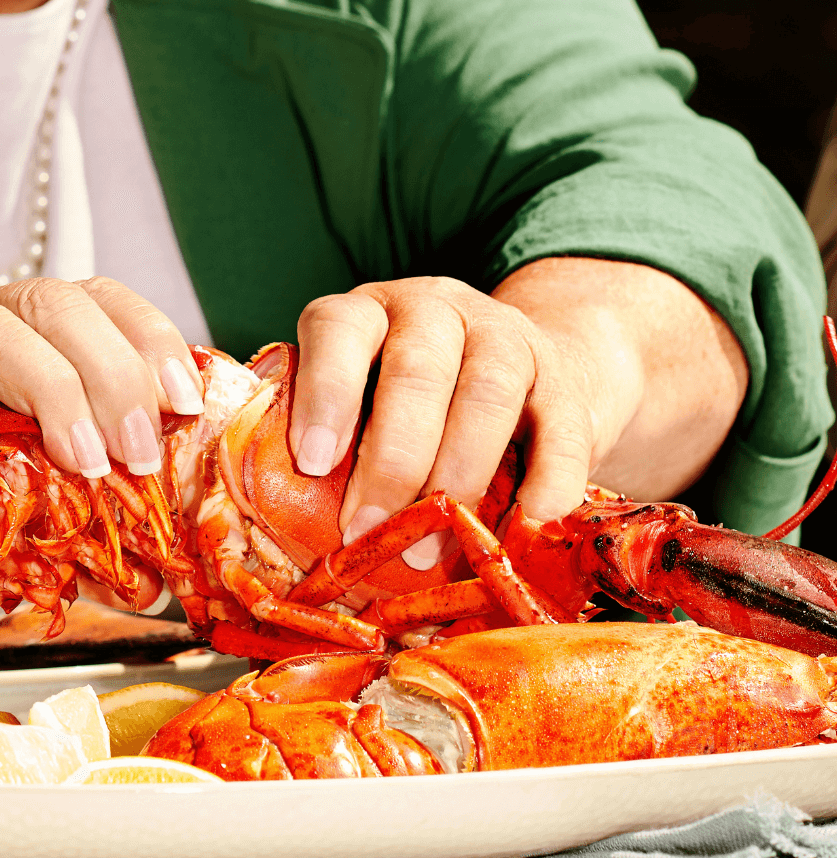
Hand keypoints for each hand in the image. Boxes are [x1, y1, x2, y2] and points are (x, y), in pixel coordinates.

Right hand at [0, 277, 203, 563]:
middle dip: (115, 375)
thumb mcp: (15, 472)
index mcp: (24, 332)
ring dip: (54, 396)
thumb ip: (75, 500)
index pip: (101, 301)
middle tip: (140, 454)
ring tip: (85, 466)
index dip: (152, 342)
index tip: (184, 404)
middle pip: (58, 308)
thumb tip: (149, 579)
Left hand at [288, 261, 747, 548]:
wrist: (521, 374)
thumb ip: (336, 442)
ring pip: (486, 394)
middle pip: (416, 372)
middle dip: (390, 459)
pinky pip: (560, 431)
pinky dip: (545, 482)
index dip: (325, 393)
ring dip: (456, 478)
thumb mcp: (363, 400)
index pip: (339, 329)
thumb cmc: (411, 406)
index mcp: (369, 314)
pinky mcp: (564, 382)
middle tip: (367, 529)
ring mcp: (505, 338)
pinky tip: (522, 526)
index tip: (313, 462)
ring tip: (427, 547)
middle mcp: (435, 310)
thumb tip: (294, 530)